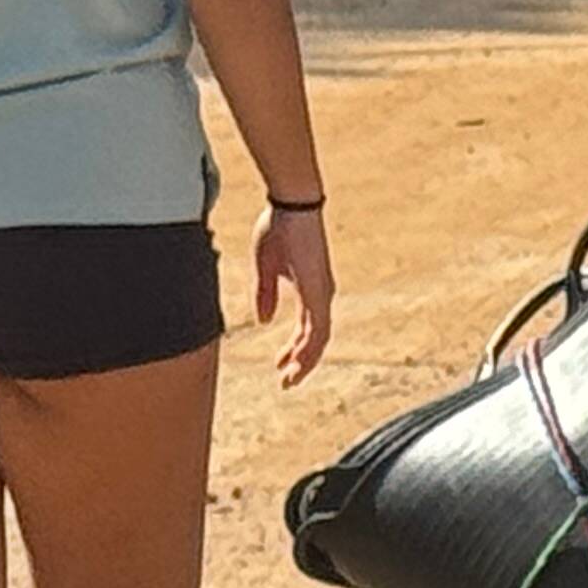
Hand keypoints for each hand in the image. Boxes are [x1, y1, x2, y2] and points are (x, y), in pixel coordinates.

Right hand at [253, 203, 333, 384]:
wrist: (292, 204)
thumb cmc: (280, 227)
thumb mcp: (266, 267)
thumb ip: (265, 295)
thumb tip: (265, 321)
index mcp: (310, 290)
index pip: (307, 329)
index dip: (294, 350)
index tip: (280, 366)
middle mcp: (321, 295)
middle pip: (316, 339)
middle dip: (301, 363)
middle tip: (287, 383)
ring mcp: (323, 293)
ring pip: (319, 339)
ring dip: (305, 362)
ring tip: (291, 380)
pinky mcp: (319, 290)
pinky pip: (319, 327)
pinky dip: (310, 347)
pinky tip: (299, 361)